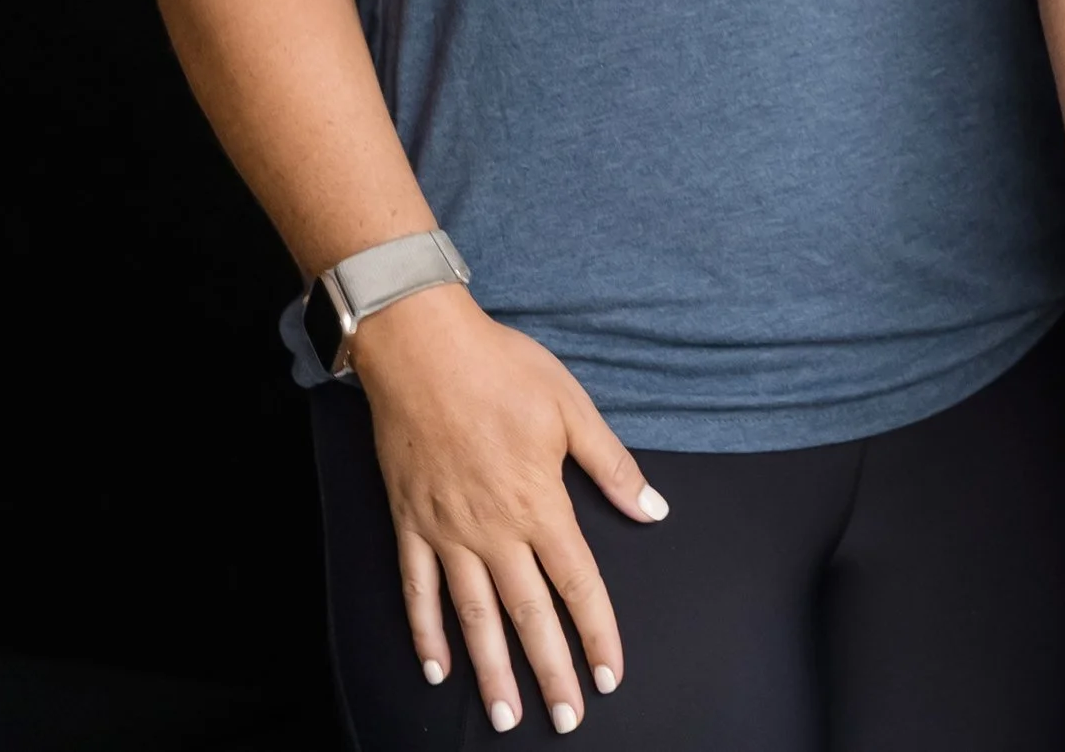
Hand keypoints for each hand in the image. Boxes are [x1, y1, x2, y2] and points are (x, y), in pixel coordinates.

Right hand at [351, 282, 667, 731]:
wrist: (423, 349)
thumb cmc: (503, 371)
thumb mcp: (572, 408)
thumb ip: (611, 466)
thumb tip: (654, 509)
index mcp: (540, 503)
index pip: (578, 583)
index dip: (596, 633)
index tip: (610, 675)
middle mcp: (494, 531)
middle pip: (527, 615)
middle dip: (549, 671)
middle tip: (566, 719)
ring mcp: (446, 533)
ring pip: (473, 617)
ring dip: (490, 671)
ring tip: (506, 716)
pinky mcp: (410, 524)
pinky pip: (417, 591)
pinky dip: (426, 633)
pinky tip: (437, 669)